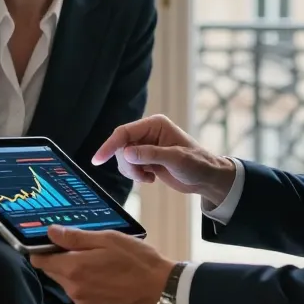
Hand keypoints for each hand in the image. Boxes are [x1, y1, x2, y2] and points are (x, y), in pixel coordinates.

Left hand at [30, 225, 173, 303]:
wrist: (161, 290)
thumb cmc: (137, 260)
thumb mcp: (108, 239)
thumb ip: (75, 237)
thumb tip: (50, 232)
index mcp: (74, 269)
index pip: (40, 261)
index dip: (43, 250)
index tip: (53, 242)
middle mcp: (74, 290)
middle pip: (54, 272)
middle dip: (62, 260)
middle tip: (85, 249)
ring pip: (69, 284)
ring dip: (77, 274)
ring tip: (102, 264)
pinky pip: (82, 296)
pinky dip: (89, 287)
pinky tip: (107, 279)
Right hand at [92, 114, 235, 205]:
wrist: (206, 179)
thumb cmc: (197, 164)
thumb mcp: (175, 159)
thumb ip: (150, 155)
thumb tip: (125, 153)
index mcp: (155, 124)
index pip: (124, 133)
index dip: (109, 146)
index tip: (98, 160)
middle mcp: (148, 133)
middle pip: (120, 147)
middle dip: (127, 164)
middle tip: (142, 175)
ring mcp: (146, 146)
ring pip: (123, 158)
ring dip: (132, 171)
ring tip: (149, 176)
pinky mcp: (146, 158)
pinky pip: (129, 167)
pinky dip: (135, 175)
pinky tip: (151, 177)